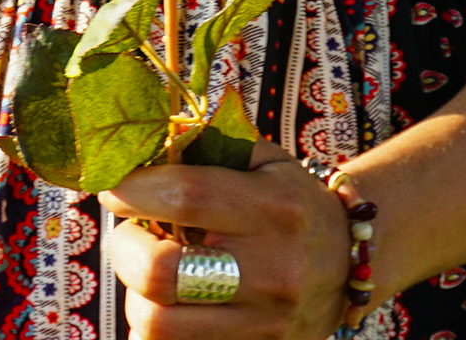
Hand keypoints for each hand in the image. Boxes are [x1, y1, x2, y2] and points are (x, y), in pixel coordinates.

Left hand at [100, 143, 352, 339]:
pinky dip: (156, 326)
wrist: (350, 265)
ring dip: (136, 293)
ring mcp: (265, 324)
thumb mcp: (264, 160)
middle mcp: (273, 272)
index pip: (185, 197)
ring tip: (152, 269)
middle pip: (161, 273)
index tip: (115, 187)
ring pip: (157, 324)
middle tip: (131, 233)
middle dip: (125, 248)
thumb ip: (207, 145)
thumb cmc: (291, 202)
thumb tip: (141, 144)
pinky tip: (169, 302)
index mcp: (275, 210)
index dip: (133, 189)